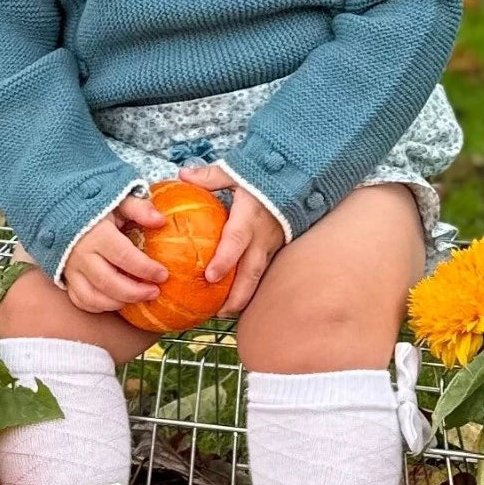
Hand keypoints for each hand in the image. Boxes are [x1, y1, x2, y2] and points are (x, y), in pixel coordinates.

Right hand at [62, 193, 168, 313]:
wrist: (61, 207)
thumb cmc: (96, 205)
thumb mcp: (119, 200)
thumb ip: (139, 209)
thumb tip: (161, 221)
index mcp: (97, 234)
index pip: (124, 257)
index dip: (146, 269)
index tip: (163, 274)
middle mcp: (81, 254)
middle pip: (109, 282)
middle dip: (135, 292)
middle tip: (155, 292)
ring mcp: (71, 269)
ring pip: (93, 297)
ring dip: (118, 302)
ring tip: (139, 298)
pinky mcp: (66, 278)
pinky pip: (81, 300)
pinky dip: (100, 305)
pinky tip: (118, 301)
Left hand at [177, 165, 284, 313]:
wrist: (301, 177)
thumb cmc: (265, 175)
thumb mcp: (237, 171)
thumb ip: (210, 177)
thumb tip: (182, 175)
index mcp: (249, 217)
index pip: (236, 241)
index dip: (224, 260)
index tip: (210, 276)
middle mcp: (262, 236)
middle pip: (251, 272)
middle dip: (236, 295)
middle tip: (219, 313)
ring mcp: (272, 245)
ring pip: (260, 277)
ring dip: (244, 297)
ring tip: (225, 313)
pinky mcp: (278, 248)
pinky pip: (264, 271)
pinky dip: (252, 286)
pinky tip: (238, 298)